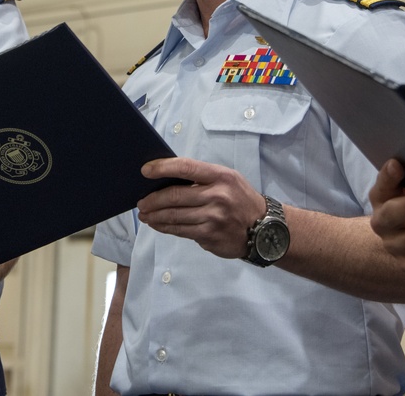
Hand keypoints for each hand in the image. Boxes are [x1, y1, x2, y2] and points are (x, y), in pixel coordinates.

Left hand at [136, 157, 266, 258]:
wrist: (264, 229)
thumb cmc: (239, 199)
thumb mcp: (227, 179)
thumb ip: (201, 177)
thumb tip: (166, 179)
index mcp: (220, 176)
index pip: (185, 168)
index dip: (162, 168)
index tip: (145, 170)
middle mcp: (217, 196)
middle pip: (174, 196)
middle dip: (152, 199)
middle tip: (140, 202)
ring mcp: (213, 218)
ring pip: (174, 216)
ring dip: (154, 216)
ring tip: (144, 215)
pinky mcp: (210, 236)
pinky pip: (181, 231)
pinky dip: (165, 228)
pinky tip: (157, 225)